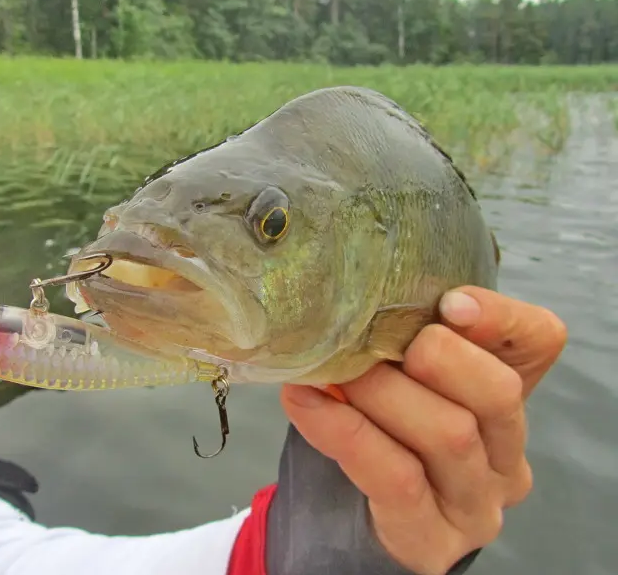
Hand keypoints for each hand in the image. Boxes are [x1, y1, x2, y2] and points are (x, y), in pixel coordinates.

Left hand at [280, 287, 566, 574]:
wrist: (352, 523)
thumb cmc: (378, 432)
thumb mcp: (397, 380)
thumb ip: (398, 345)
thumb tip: (355, 306)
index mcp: (506, 399)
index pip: (538, 342)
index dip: (501, 316)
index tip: (448, 302)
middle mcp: (506, 454)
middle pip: (498, 392)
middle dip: (434, 357)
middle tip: (370, 341)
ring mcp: (476, 503)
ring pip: (449, 434)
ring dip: (379, 392)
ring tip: (327, 371)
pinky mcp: (432, 538)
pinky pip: (395, 476)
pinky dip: (344, 430)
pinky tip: (303, 402)